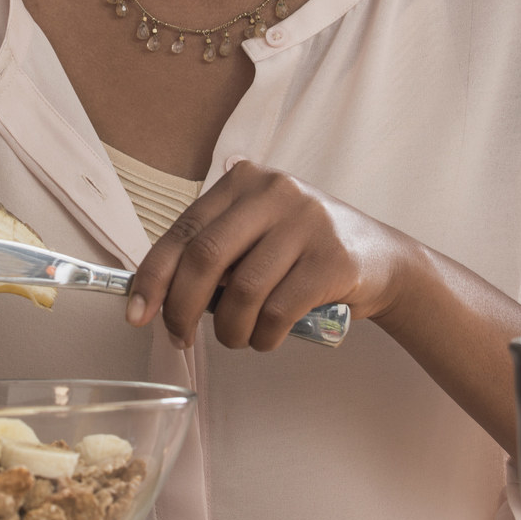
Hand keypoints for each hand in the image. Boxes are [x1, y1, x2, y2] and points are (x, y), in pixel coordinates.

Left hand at [127, 161, 413, 351]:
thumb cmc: (304, 252)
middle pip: (206, 258)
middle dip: (181, 308)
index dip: (153, 276)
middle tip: (180, 337)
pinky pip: (277, 312)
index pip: (183, 229)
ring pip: (242, 292)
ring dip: (229, 330)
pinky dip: (263, 337)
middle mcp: (274, 191)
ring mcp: (307, 223)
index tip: (136, 313)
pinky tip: (266, 338)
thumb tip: (154, 297)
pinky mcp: (332, 259)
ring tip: (237, 338)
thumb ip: (214, 253)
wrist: (384, 259)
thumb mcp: (257, 234)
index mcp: (245, 181)